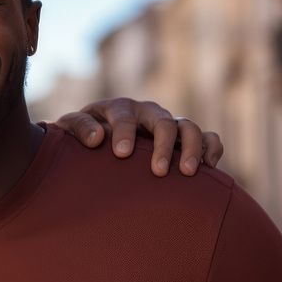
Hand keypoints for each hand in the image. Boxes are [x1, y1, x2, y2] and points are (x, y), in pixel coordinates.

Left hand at [53, 98, 223, 176]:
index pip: (124, 115)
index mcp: (118, 108)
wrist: (96, 144)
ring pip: (189, 127)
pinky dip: (212, 148)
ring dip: (191, 148)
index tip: (122, 154)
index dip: (125, 132)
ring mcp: (168, 124)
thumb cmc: (81, 137)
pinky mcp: (184, 139)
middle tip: (159, 171)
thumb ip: (79, 128)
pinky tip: (208, 169)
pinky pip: (208, 137)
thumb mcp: (69, 130)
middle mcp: (147, 113)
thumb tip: (98, 138)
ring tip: (187, 173)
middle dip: (163, 145)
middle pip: (163, 121)